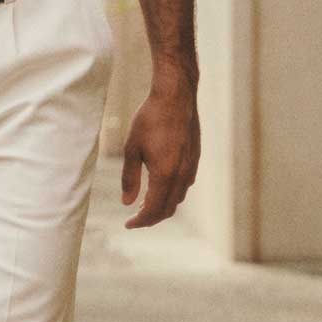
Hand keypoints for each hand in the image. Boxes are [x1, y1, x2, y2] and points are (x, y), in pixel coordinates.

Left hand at [120, 81, 200, 227]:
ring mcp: (191, 168)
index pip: (152, 210)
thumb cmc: (150, 118)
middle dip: (150, 219)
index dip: (139, 221)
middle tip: (134, 219)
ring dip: (162, 207)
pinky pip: (185, 186)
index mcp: (164, 174)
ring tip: (144, 204)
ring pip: (177, 199)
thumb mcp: (132, 148)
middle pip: (167, 210)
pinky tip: (161, 187)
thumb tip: (127, 203)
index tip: (127, 224)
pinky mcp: (195, 160)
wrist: (176, 96)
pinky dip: (172, 194)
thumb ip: (130, 177)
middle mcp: (181, 175)